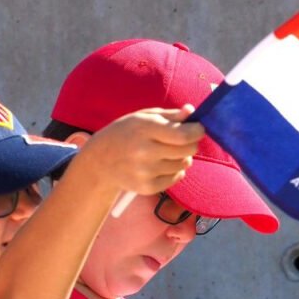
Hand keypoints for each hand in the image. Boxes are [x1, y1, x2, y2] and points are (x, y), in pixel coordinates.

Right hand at [82, 106, 203, 196]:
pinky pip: (177, 178)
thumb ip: (169, 115)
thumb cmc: (125, 133)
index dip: (197, 131)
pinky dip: (175, 171)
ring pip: (184, 164)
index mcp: (144, 129)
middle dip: (192, 143)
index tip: (199, 128)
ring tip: (167, 152)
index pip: (183, 134)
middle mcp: (145, 152)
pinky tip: (161, 164)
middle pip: (188, 150)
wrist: (100, 162)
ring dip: (182, 157)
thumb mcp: (142, 117)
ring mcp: (146, 172)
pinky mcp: (148, 187)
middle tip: (184, 140)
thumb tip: (192, 111)